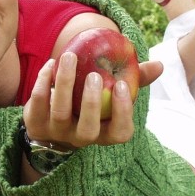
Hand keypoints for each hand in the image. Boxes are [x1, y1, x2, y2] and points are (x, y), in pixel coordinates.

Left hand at [23, 53, 161, 148]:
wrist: (51, 118)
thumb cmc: (90, 102)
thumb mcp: (111, 94)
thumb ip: (134, 80)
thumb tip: (159, 65)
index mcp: (105, 133)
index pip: (120, 133)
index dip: (123, 112)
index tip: (122, 85)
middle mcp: (81, 138)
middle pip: (88, 129)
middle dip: (91, 102)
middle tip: (94, 75)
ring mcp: (57, 133)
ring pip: (60, 113)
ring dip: (64, 83)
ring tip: (69, 56)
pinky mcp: (35, 124)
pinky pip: (38, 104)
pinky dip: (43, 82)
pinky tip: (50, 64)